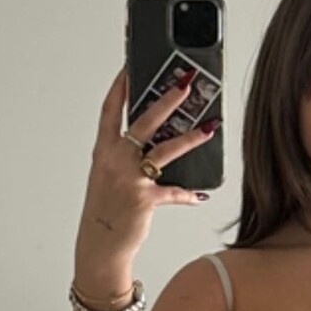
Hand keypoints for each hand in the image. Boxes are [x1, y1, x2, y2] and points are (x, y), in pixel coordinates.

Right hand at [77, 65, 218, 268]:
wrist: (101, 243)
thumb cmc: (106, 209)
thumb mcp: (108, 175)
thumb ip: (124, 155)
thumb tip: (151, 140)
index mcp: (104, 150)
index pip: (110, 110)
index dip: (121, 87)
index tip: (131, 67)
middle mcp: (116, 160)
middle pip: (144, 122)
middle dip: (166, 100)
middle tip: (185, 84)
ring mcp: (130, 178)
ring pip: (165, 151)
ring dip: (190, 138)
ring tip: (209, 127)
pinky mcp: (144, 199)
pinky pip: (173, 192)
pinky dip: (188, 193)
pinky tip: (201, 193)